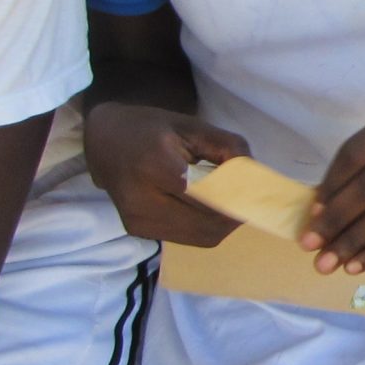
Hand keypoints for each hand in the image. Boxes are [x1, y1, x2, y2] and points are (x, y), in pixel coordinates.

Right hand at [83, 101, 246, 246]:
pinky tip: (210, 210)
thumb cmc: (152, 129)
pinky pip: (187, 238)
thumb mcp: (193, 126)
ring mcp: (138, 221)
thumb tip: (255, 179)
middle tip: (253, 203)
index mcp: (154, 165)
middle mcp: (141, 200)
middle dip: (236, 216)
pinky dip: (206, 227)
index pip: (209, 196)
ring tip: (233, 206)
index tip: (260, 196)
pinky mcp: (139, 231)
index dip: (238, 200)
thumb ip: (228, 148)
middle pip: (207, 223)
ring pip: (201, 237)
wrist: (104, 142)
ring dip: (224, 225)